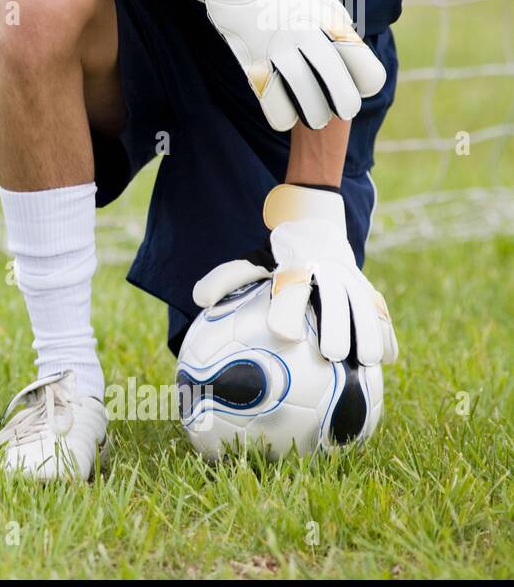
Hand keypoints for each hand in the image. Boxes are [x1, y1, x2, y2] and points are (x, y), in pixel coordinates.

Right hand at [159, 0, 385, 131]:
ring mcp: (277, 48)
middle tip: (343, 112)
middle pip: (335, 82)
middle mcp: (305, 34)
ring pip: (303, 94)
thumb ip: (332, 20)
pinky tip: (285, 120)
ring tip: (314, 120)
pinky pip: (269, 97)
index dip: (366, 79)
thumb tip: (350, 40)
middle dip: (344, 104)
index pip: (360, 59)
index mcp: (326, 19)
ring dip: (312, 114)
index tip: (360, 85)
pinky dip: (280, 115)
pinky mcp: (252, 58)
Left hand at [192, 184, 397, 364]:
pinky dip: (386, 332)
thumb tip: (198, 299)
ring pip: (365, 306)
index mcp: (296, 267)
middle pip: (336, 300)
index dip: (287, 311)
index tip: (284, 334)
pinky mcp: (368, 289)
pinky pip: (380, 311)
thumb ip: (225, 278)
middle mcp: (327, 273)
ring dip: (369, 332)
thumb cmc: (278, 257)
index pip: (291, 289)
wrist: (314, 225)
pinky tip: (389, 358)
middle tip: (333, 354)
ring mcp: (352, 280)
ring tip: (369, 361)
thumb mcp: (250, 262)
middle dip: (337, 325)